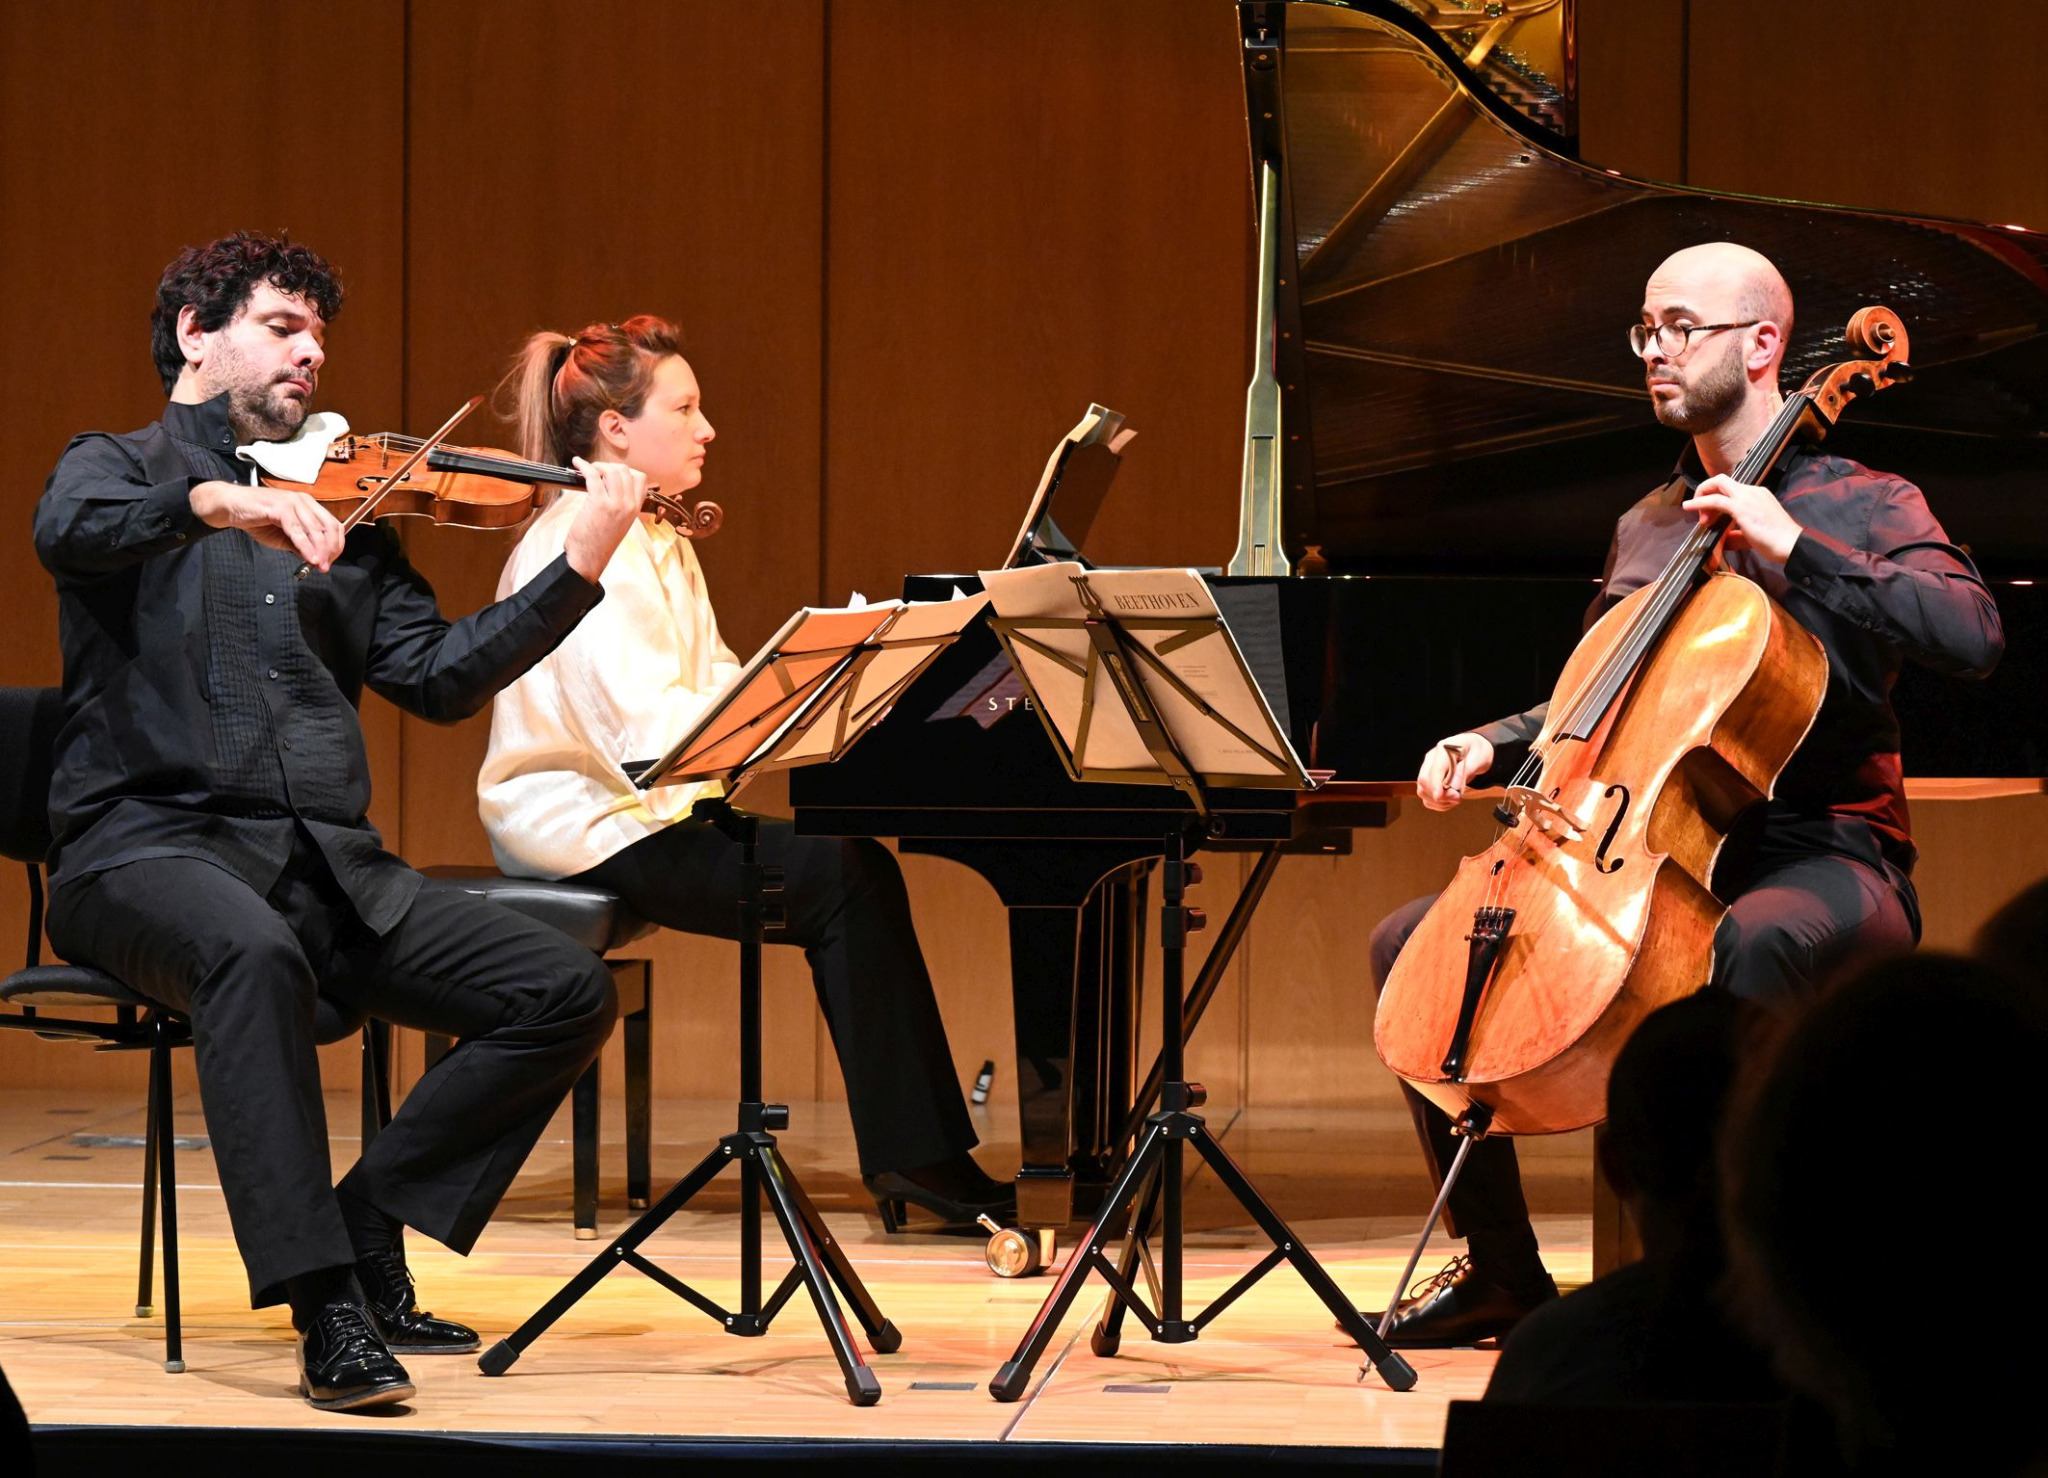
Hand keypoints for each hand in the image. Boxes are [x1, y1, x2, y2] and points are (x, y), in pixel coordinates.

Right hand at [189, 480, 345, 571]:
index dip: (336, 544)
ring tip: (319, 565)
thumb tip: (316, 560)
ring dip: (320, 550)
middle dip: (331, 549)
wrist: (231, 507)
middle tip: (326, 565)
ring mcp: (292, 502)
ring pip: (314, 529)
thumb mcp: (284, 536)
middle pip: (328, 527)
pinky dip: (305, 545)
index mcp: (309, 505)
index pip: (333, 524)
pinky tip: (309, 557)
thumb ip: (301, 546)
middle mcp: (304, 501)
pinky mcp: (279, 508)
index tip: (332, 560)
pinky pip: (297, 530)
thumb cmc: (257, 518)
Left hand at [563, 457, 646, 582]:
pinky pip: (593, 475)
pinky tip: (577, 464)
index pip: (640, 478)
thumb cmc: (599, 542)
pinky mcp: (598, 504)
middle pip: (625, 470)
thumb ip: (622, 505)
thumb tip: (611, 484)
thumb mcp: (620, 523)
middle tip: (597, 471)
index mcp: (636, 510)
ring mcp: (615, 504)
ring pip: (612, 470)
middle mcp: (629, 505)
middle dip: (609, 466)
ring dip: (598, 465)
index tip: (612, 474)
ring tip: (588, 470)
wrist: (588, 559)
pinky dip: (584, 466)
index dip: (625, 471)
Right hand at [1416, 732, 1492, 811]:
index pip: (1435, 769)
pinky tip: (1451, 800)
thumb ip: (1465, 771)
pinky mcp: (1427, 781)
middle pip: (1424, 781)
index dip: (1435, 784)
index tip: (1439, 797)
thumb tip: (1454, 786)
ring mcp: (1427, 770)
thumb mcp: (1478, 758)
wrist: (1473, 750)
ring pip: (1423, 792)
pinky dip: (1439, 804)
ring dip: (1440, 801)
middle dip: (1441, 795)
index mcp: (1444, 749)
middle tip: (1459, 798)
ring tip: (1457, 797)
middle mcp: (1431, 759)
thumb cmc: (1477, 752)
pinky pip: (1427, 798)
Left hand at [1682, 474, 1801, 563]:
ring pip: (1717, 485)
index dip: (1715, 498)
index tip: (1709, 516)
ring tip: (1699, 518)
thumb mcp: (1752, 535)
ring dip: (1702, 498)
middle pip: (1721, 481)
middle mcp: (1752, 491)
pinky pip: (1715, 500)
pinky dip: (1700, 502)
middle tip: (1702, 515)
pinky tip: (1688, 507)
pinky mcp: (1741, 507)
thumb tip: (1723, 540)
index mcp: (1757, 494)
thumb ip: (1736, 535)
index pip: (1730, 489)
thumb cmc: (1776, 542)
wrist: (1791, 545)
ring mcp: (1747, 497)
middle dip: (1705, 492)